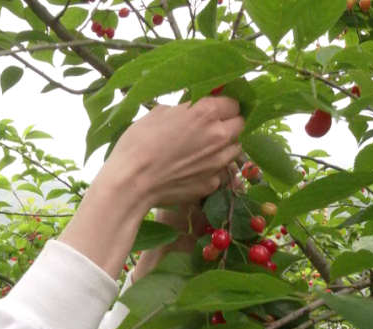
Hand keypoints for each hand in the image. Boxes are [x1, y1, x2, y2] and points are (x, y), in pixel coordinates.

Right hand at [58, 99, 242, 279]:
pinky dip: (211, 168)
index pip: (233, 102)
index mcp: (206, 112)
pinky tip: (193, 168)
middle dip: (229, 123)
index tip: (215, 108)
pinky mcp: (212, 182)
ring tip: (203, 148)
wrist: (132, 182)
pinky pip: (220, 171)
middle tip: (211, 127)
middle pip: (240, 124)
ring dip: (224, 146)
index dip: (224, 104)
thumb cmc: (138, 142)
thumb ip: (184, 108)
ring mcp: (218, 162)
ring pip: (234, 149)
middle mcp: (219, 135)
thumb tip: (192, 107)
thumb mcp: (159, 113)